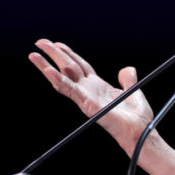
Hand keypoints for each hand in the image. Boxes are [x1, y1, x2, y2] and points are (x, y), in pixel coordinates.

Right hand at [28, 39, 153, 148]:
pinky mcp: (87, 104)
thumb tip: (127, 69)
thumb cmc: (137, 117)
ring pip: (63, 77)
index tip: (58, 43)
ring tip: (34, 54)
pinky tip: (48, 70)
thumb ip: (128, 79)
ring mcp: (86, 98)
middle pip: (68, 67)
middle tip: (40, 42)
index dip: (69, 54)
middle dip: (54, 54)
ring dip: (46, 66)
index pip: (79, 66)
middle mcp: (89, 91)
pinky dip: (58, 80)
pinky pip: (70, 90)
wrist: (140, 132)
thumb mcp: (133, 91)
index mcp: (98, 86)